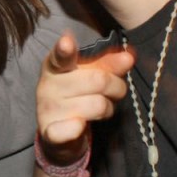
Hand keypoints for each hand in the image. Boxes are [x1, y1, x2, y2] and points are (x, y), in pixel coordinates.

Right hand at [36, 31, 132, 154]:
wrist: (58, 135)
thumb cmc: (77, 97)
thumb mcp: (91, 76)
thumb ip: (108, 64)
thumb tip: (128, 57)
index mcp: (55, 66)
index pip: (60, 57)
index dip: (64, 49)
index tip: (67, 41)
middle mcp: (48, 86)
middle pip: (98, 80)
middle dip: (116, 87)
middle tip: (115, 92)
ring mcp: (48, 110)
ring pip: (97, 105)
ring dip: (108, 109)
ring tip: (101, 110)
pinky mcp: (51, 133)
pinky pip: (72, 128)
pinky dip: (78, 128)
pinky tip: (79, 125)